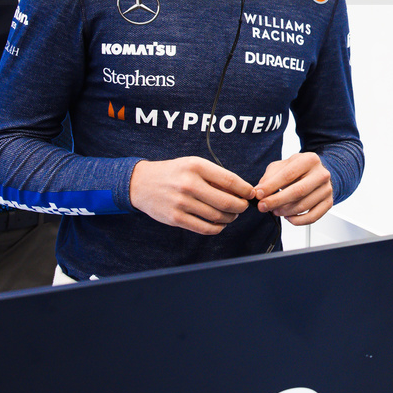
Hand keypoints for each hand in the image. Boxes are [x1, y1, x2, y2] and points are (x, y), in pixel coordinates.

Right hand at [129, 156, 253, 233]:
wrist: (141, 183)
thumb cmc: (173, 173)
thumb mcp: (193, 164)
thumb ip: (215, 176)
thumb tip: (241, 191)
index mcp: (196, 166)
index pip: (230, 180)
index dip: (245, 190)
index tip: (251, 194)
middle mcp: (189, 184)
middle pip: (226, 201)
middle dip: (241, 207)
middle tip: (243, 207)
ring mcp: (181, 202)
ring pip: (217, 216)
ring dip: (230, 218)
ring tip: (231, 215)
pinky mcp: (175, 218)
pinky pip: (204, 228)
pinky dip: (217, 228)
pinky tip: (219, 224)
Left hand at [254, 152, 332, 226]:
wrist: (318, 173)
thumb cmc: (299, 170)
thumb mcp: (283, 165)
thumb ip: (270, 176)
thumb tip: (260, 190)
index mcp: (309, 160)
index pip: (288, 175)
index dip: (271, 186)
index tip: (258, 194)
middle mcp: (321, 174)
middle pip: (297, 191)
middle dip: (276, 201)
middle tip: (262, 206)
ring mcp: (327, 189)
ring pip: (303, 206)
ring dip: (285, 211)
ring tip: (274, 210)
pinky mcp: (328, 202)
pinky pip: (312, 217)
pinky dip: (298, 220)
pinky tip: (288, 217)